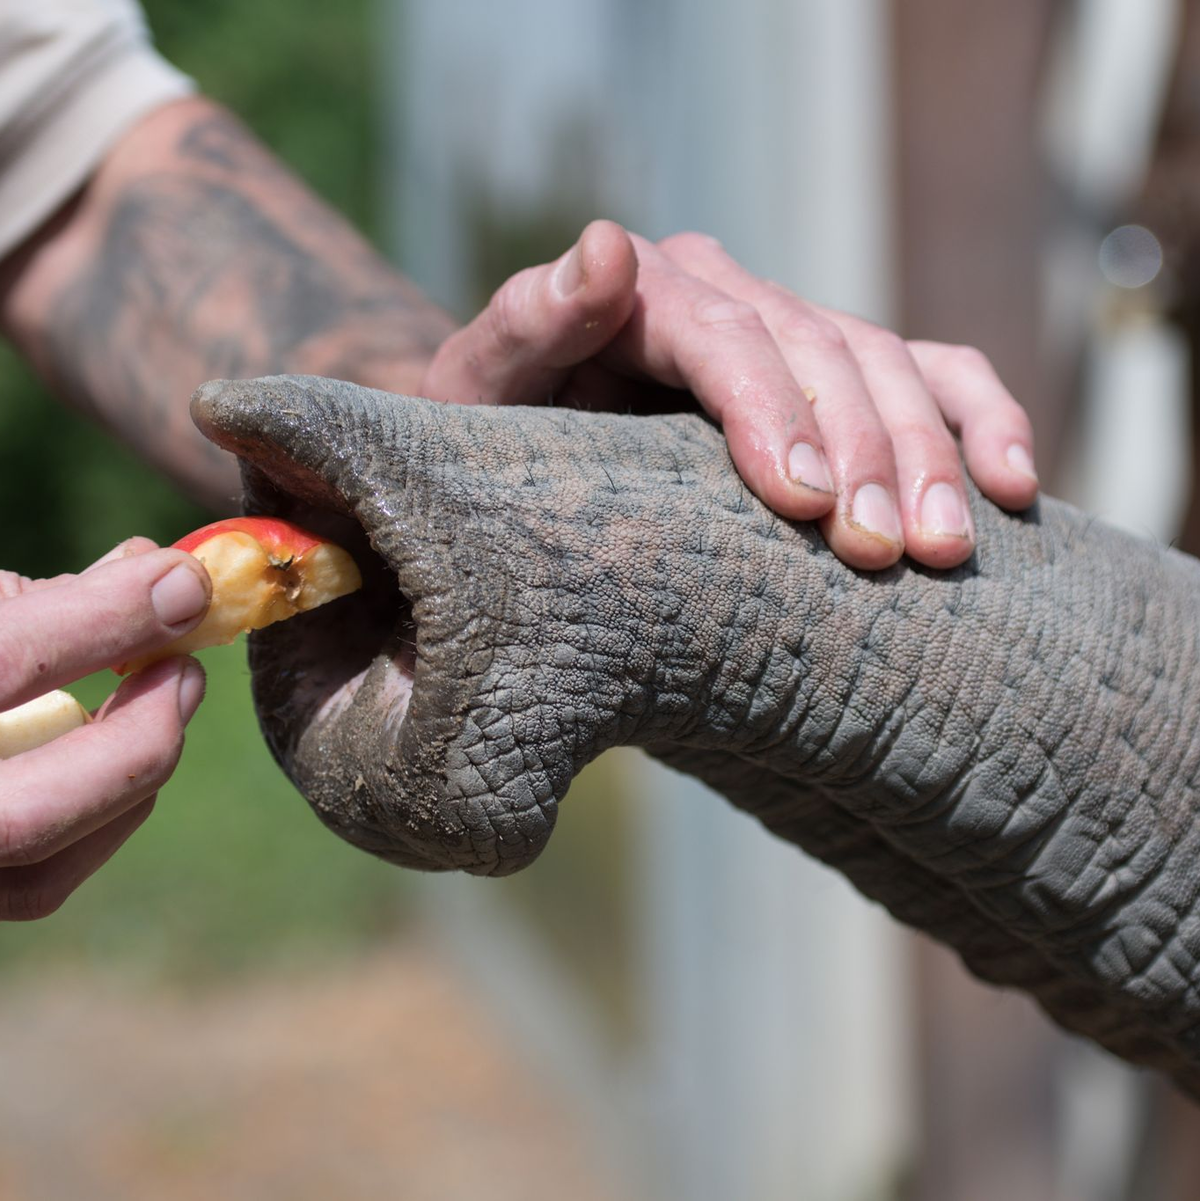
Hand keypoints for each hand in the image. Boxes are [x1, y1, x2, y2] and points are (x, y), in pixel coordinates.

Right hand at [0, 538, 210, 919]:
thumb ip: (28, 603)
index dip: (100, 619)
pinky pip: (38, 883)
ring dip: (127, 773)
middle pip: (21, 814)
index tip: (182, 580)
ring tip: (161, 695)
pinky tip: (120, 754)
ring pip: (37, 867)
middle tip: (188, 665)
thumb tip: (142, 569)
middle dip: (133, 737)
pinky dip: (103, 815)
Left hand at [420, 221, 1038, 570]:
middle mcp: (731, 295)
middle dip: (863, 452)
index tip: (804, 504)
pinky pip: (934, 374)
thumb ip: (527, 322)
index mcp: (646, 291)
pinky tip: (1016, 487)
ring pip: (888, 367)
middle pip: (821, 352)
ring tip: (947, 545)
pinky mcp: (838, 373)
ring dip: (929, 456)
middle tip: (887, 552)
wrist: (532, 453)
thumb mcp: (481, 390)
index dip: (772, 413)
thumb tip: (604, 245)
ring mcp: (794, 329)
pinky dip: (982, 420)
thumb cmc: (500, 435)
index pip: (726, 337)